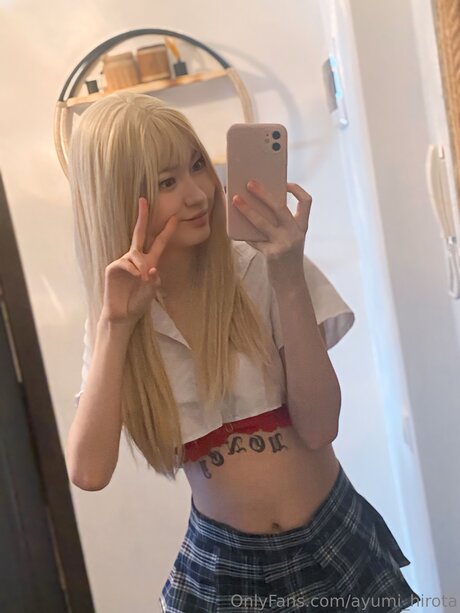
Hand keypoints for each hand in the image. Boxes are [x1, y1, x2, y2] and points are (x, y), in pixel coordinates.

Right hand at [101, 197, 178, 325]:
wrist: (122, 315)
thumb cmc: (138, 303)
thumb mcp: (151, 293)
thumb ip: (154, 282)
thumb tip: (152, 269)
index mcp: (149, 262)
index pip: (159, 243)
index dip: (167, 231)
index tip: (176, 217)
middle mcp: (137, 259)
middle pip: (139, 233)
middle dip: (142, 216)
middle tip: (144, 200)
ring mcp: (124, 262)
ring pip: (135, 253)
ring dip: (141, 265)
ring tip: (142, 279)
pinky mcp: (114, 268)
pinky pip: (125, 262)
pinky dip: (132, 270)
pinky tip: (135, 277)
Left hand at [232, 181, 311, 278]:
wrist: (291, 283)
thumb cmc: (287, 258)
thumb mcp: (290, 239)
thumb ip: (281, 225)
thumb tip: (257, 205)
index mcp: (302, 227)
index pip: (306, 202)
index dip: (297, 190)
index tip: (285, 183)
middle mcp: (295, 234)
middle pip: (280, 207)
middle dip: (263, 193)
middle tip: (249, 183)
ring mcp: (284, 244)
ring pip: (262, 222)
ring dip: (247, 209)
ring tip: (235, 199)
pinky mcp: (272, 254)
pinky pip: (254, 239)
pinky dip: (244, 232)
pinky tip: (235, 226)